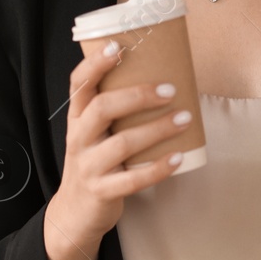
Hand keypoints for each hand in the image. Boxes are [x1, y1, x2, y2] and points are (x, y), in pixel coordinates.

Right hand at [50, 39, 193, 248]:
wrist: (75, 212)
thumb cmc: (96, 162)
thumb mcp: (94, 133)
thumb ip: (115, 110)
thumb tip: (163, 76)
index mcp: (77, 118)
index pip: (78, 84)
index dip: (95, 64)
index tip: (118, 47)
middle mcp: (79, 138)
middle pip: (102, 108)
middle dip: (138, 95)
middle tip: (171, 89)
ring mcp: (88, 166)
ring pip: (123, 143)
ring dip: (158, 129)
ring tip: (185, 118)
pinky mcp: (102, 191)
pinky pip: (133, 180)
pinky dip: (158, 168)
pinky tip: (180, 157)